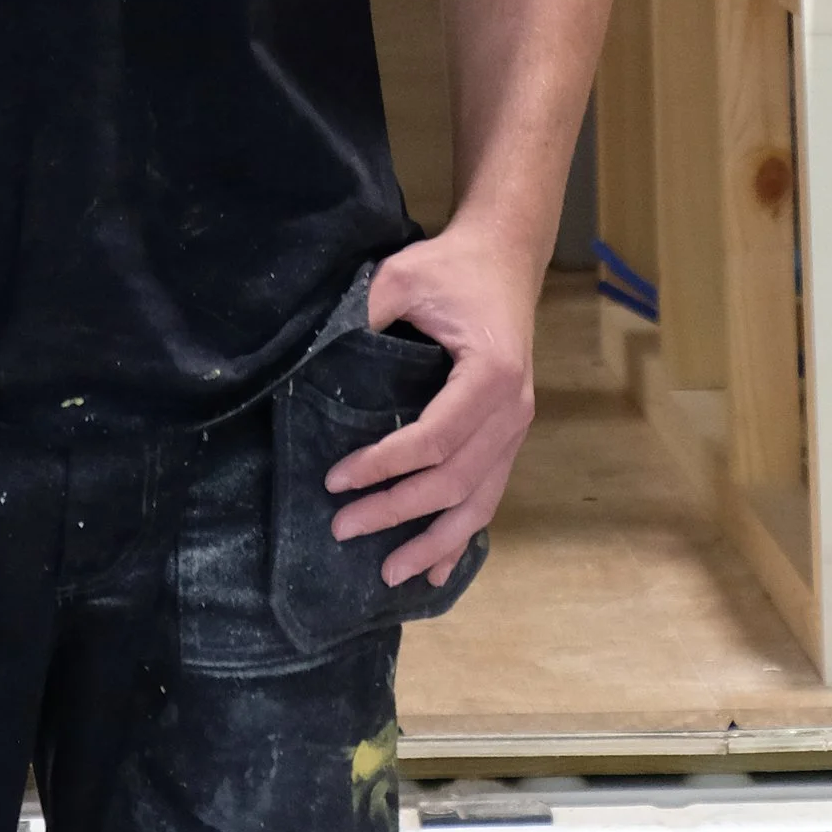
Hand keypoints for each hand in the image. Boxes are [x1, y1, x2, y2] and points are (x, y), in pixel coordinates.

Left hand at [321, 221, 542, 589]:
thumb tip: (314, 356)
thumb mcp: (403, 275)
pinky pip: (489, 496)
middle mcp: (513, 410)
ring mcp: (517, 429)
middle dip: (397, 512)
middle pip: (454, 481)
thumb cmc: (451, 267)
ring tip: (388, 573)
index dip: (384, 466)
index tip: (335, 480)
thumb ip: (366, 310)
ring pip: (478, 502)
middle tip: (342, 528)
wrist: (504, 257)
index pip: (435, 439)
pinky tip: (438, 571)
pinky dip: (463, 537)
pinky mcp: (509, 436)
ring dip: (433, 542)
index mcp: (491, 374)